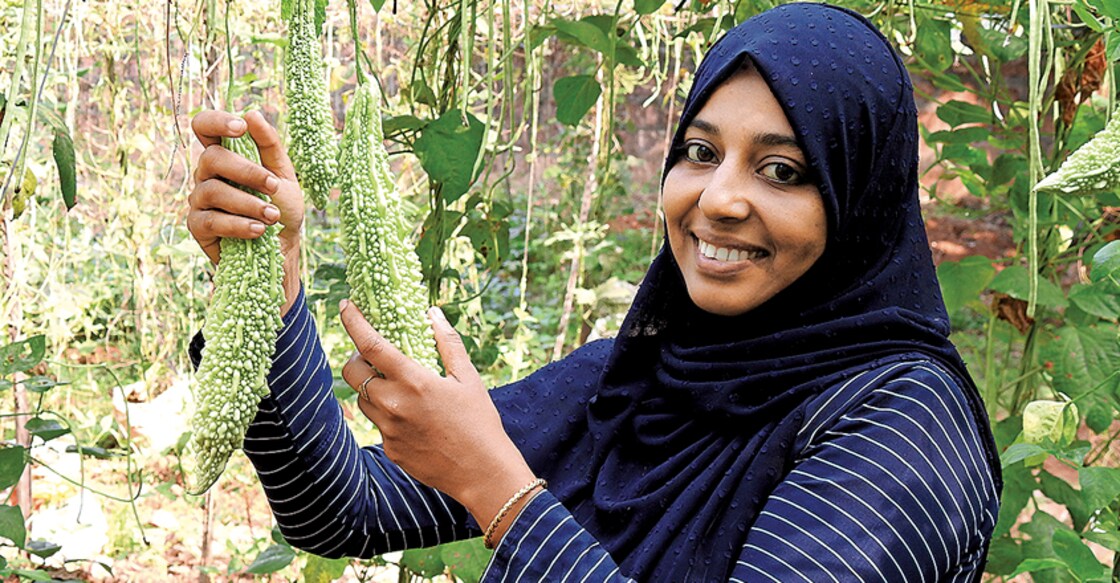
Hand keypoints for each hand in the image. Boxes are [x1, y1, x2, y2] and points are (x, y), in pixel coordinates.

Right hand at [188, 110, 304, 314]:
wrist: (282, 250)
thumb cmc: (281, 209)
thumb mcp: (284, 176)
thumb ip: (269, 146)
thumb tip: (252, 113)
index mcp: (226, 156)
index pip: (204, 127)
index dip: (216, 121)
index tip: (241, 129)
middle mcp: (207, 174)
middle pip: (211, 157)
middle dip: (246, 171)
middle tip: (274, 186)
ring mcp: (199, 200)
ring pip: (212, 190)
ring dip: (247, 202)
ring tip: (272, 216)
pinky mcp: (198, 227)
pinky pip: (210, 220)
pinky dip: (238, 224)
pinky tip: (258, 230)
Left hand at [339, 300, 538, 539]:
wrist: (482, 473)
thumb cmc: (480, 422)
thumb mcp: (468, 378)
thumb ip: (447, 343)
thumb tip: (433, 314)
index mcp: (413, 382)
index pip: (370, 345)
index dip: (353, 322)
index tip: (346, 305)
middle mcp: (393, 405)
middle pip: (351, 372)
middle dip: (356, 359)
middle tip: (375, 357)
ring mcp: (388, 430)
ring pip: (362, 399)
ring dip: (372, 387)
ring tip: (400, 388)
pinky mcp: (389, 449)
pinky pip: (378, 424)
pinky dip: (387, 413)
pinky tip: (413, 418)